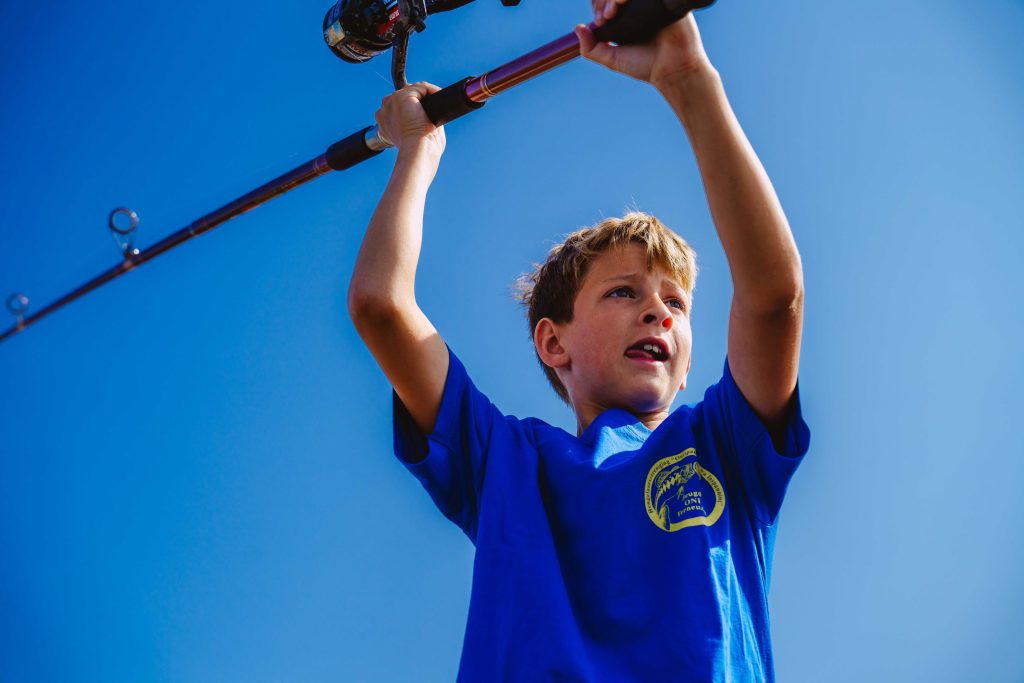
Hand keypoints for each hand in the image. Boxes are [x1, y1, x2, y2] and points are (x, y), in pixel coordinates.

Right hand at [374, 82, 445, 156]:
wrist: (416, 151)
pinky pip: (422, 87)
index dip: (414, 108)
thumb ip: (415, 122)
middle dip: (420, 100)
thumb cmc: (417, 150)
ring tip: (437, 110)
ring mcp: (392, 101)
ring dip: (428, 96)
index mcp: (384, 119)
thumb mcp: (412, 135)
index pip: (399, 105)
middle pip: (406, 95)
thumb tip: (428, 114)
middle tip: (432, 113)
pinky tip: (438, 103)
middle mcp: (385, 109)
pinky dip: (433, 92)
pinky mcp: (403, 96)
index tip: (425, 116)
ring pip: (414, 90)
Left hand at [576, 1, 711, 90]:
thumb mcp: (613, 59)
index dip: (599, 4)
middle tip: (606, 17)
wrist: (673, 69)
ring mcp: (651, 1)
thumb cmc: (646, 65)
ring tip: (613, 12)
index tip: (599, 20)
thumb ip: (592, 48)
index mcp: (627, 16)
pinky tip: (624, 1)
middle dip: (604, 0)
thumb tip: (578, 28)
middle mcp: (638, 6)